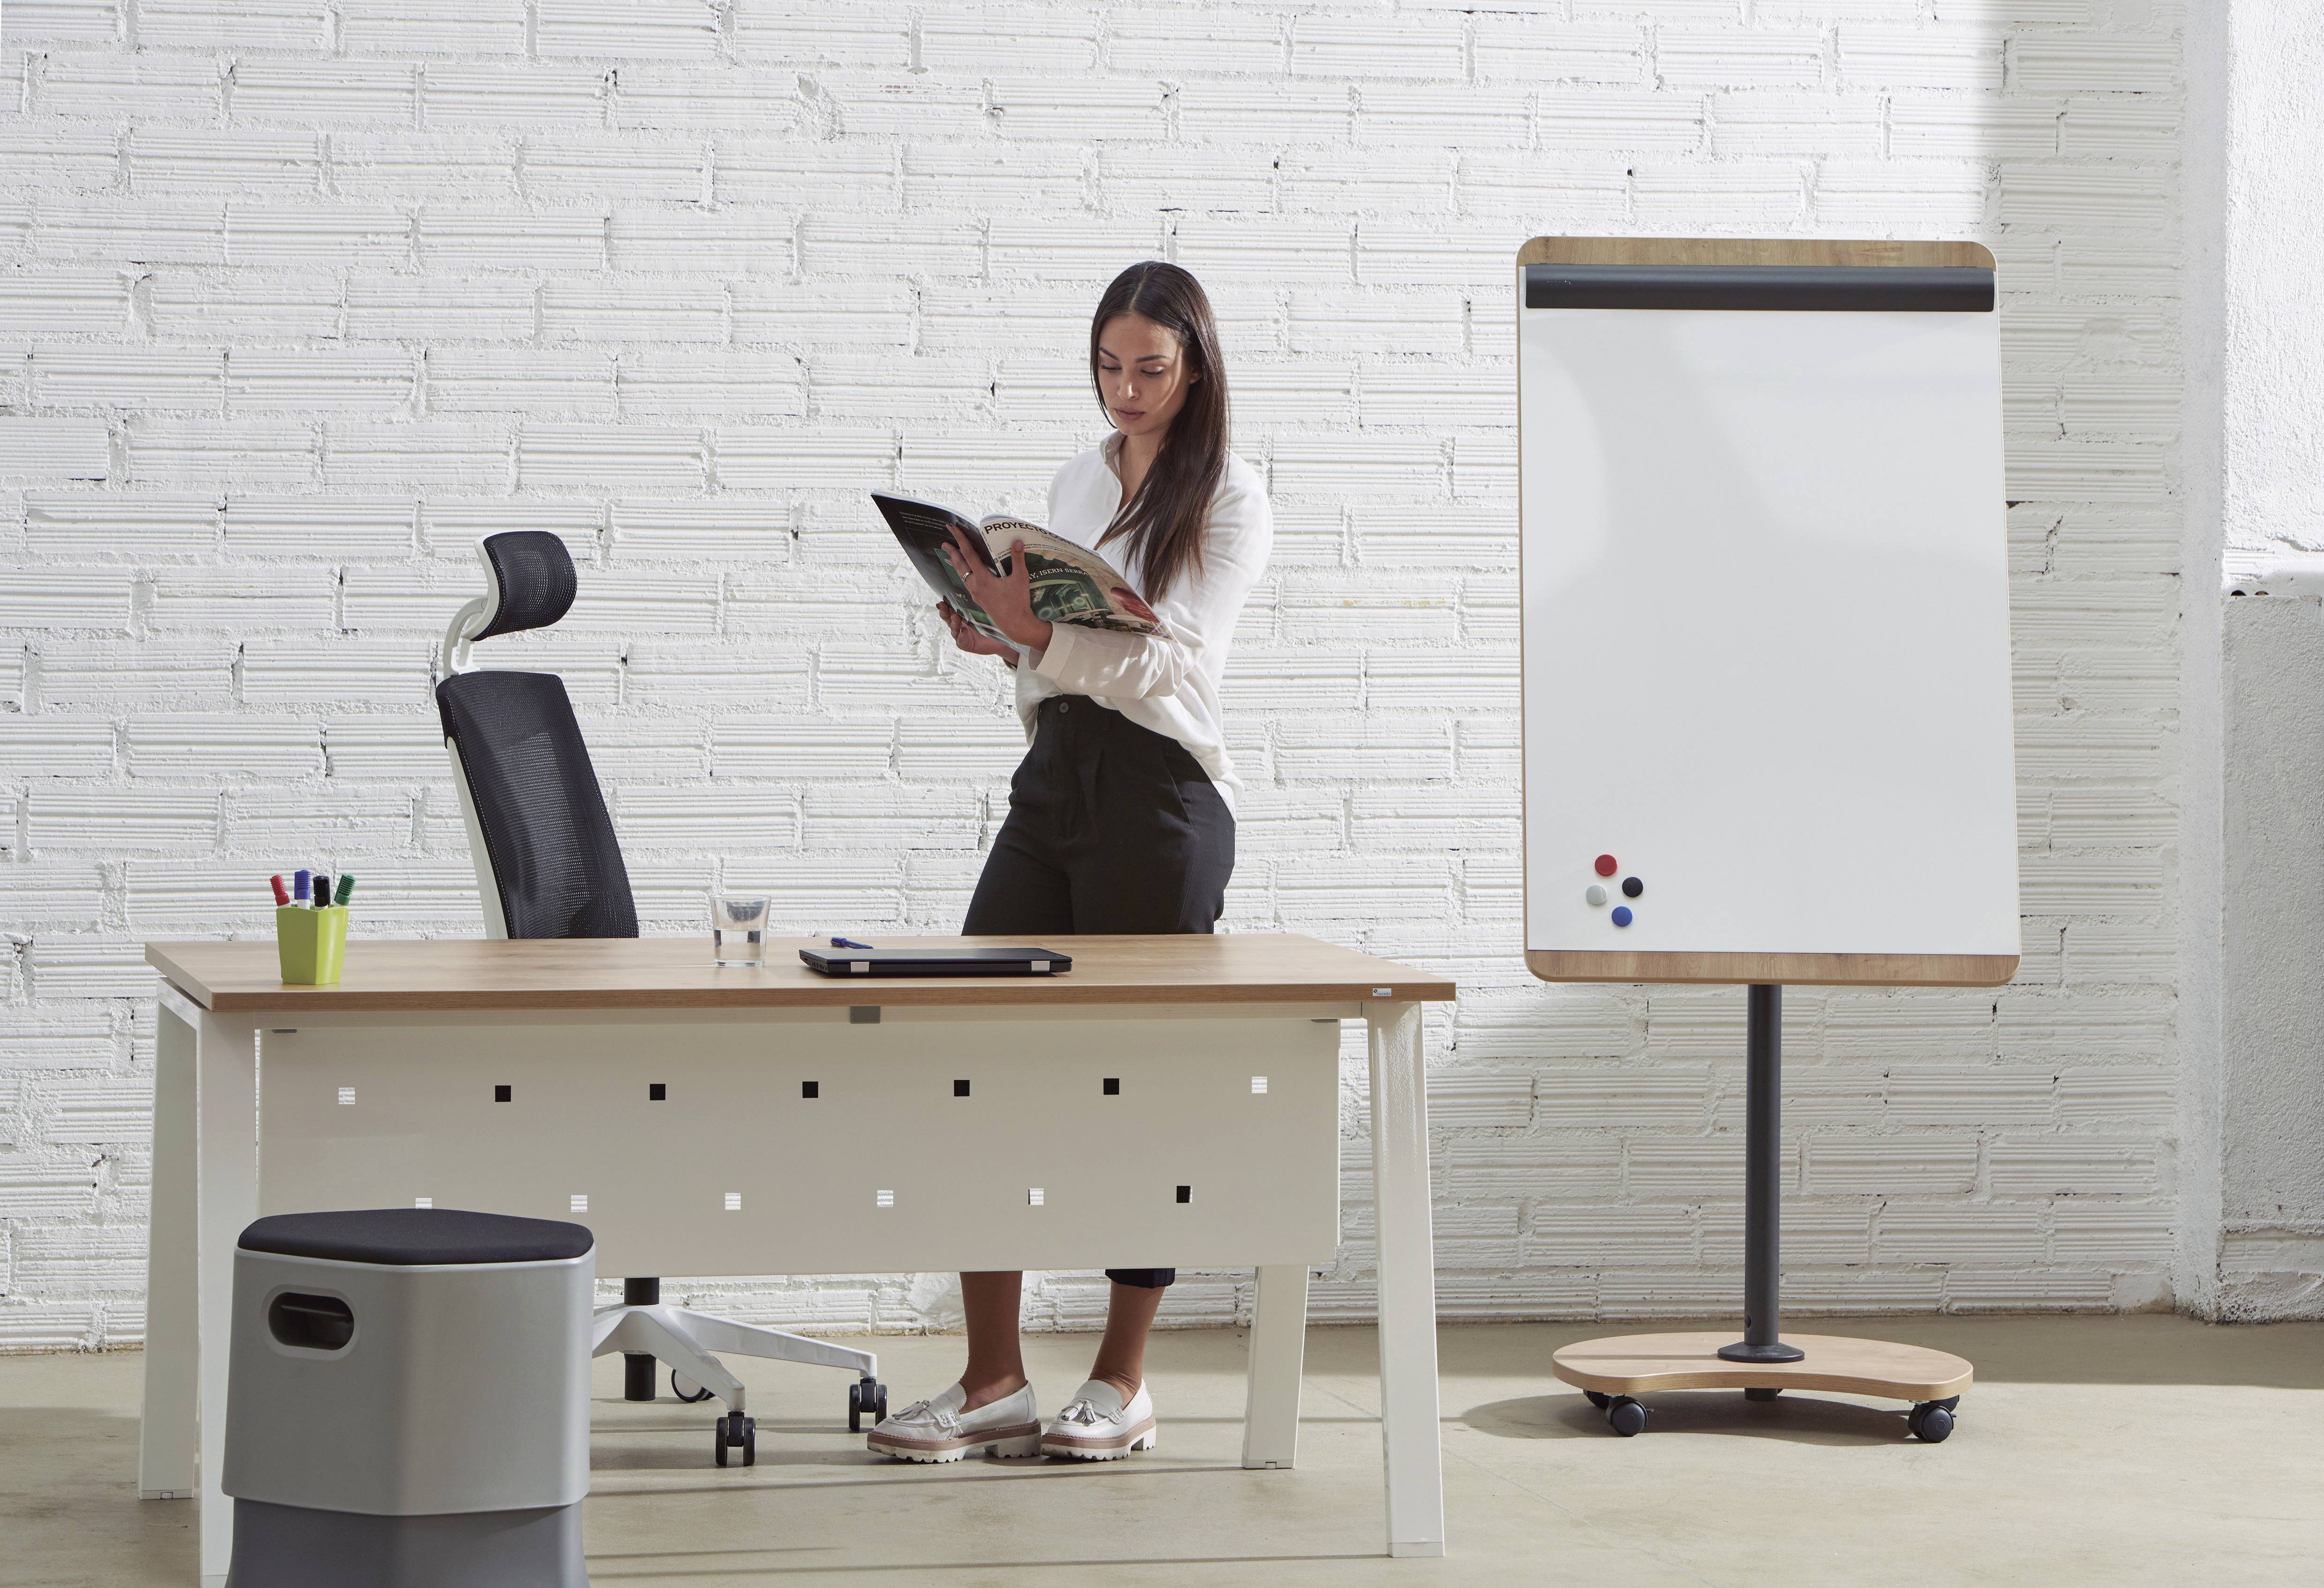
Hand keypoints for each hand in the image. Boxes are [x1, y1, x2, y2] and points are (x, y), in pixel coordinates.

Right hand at [936, 602, 1017, 660]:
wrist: (1000, 639)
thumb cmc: (993, 623)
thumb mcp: (986, 610)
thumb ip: (980, 602)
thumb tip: (978, 587)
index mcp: (962, 615)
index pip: (950, 609)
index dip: (944, 605)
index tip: (941, 601)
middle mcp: (959, 624)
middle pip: (947, 618)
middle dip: (944, 612)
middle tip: (942, 606)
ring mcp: (961, 634)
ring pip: (953, 628)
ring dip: (954, 622)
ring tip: (955, 617)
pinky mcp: (965, 644)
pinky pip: (961, 640)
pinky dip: (961, 635)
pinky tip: (963, 631)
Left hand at [942, 526, 1052, 652]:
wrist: (1015, 624)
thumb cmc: (1018, 602)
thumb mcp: (1020, 578)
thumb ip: (1018, 559)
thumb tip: (1017, 542)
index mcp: (983, 579)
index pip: (969, 555)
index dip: (961, 540)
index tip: (954, 529)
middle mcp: (975, 585)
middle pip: (960, 565)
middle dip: (952, 552)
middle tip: (944, 541)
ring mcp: (976, 593)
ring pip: (961, 575)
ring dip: (955, 563)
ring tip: (949, 555)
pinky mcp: (979, 599)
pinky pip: (966, 582)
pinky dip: (962, 573)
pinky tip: (963, 573)